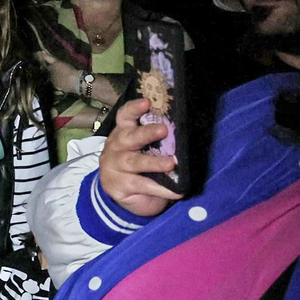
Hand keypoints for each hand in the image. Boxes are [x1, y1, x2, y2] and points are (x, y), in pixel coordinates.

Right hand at [97, 99, 181, 217]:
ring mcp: (114, 167)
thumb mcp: (144, 149)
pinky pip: (141, 185)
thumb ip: (156, 141)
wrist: (124, 197)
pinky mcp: (119, 186)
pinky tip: (175, 190)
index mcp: (123, 133)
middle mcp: (116, 147)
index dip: (134, 108)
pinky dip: (160, 188)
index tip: (147, 102)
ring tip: (171, 163)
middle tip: (163, 130)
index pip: (124, 116)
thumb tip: (185, 132)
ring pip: (134, 162)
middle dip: (145, 133)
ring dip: (154, 162)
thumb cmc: (139, 167)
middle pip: (128, 137)